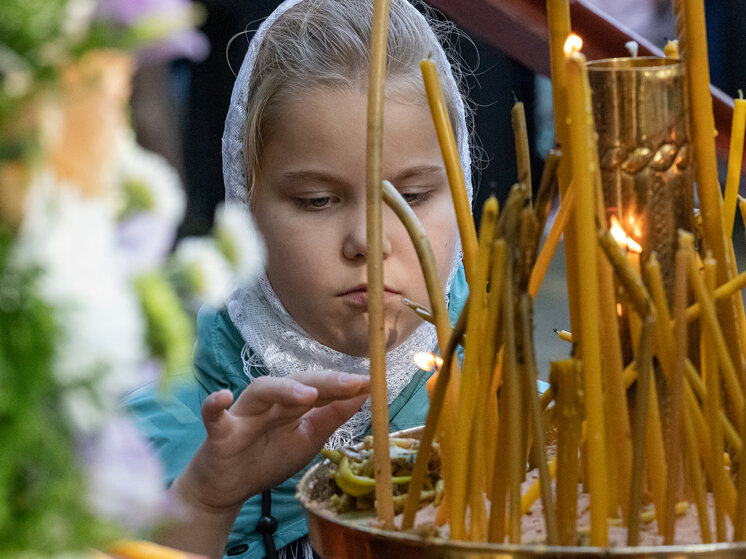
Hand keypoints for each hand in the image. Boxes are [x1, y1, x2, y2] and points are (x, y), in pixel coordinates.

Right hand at [175, 370, 368, 513]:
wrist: (228, 487)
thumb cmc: (267, 458)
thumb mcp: (308, 440)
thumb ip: (332, 417)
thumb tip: (363, 393)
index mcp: (292, 404)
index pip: (319, 388)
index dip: (343, 384)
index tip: (370, 381)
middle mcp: (269, 402)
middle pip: (295, 383)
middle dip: (324, 382)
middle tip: (351, 383)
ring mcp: (243, 414)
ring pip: (261, 391)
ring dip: (284, 389)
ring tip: (308, 395)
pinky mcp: (219, 432)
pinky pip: (214, 415)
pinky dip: (215, 405)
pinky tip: (223, 397)